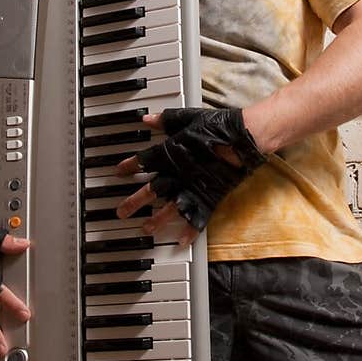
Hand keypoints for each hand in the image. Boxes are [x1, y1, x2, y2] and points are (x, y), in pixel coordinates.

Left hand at [114, 107, 266, 240]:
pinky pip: (197, 218)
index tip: (119, 172)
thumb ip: (166, 120)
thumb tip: (148, 118)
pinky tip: (182, 242)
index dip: (129, 166)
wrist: (243, 138)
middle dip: (133, 202)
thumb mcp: (188, 117)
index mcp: (170, 152)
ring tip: (145, 229)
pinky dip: (190, 231)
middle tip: (121, 212)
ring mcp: (193, 187)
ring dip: (156, 220)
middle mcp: (177, 173)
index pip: (143, 161)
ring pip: (169, 209)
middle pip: (150, 191)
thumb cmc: (217, 125)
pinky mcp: (209, 197)